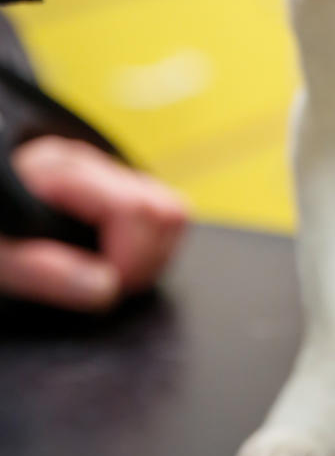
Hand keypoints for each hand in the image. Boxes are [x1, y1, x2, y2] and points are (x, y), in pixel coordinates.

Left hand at [0, 137, 187, 310]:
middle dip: (145, 261)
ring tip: (109, 275)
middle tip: (104, 286)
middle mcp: (89, 164)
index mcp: (62, 172)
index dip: (130, 262)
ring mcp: (102, 173)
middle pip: (166, 210)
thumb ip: (42, 271)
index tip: (102, 290)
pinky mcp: (109, 189)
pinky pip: (157, 212)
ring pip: (170, 209)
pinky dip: (146, 245)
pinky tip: (111, 260)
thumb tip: (106, 290)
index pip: (140, 211)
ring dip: (151, 253)